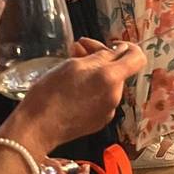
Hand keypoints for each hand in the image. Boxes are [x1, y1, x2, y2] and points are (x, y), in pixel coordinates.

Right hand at [0, 39, 145, 155]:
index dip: (127, 47)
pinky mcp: (99, 121)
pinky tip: (71, 88)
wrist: (36, 128)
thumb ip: (101, 55)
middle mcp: (116, 95)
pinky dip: (91, 90)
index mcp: (112, 78)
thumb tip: (118, 50)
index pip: (137, 57)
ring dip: (93, 73)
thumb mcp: (74, 65)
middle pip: (118, 70)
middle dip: (101, 57)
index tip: (111, 44)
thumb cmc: (51, 93)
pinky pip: (101, 98)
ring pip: (108, 83)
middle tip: (77, 49)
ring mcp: (108, 110)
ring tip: (69, 67)